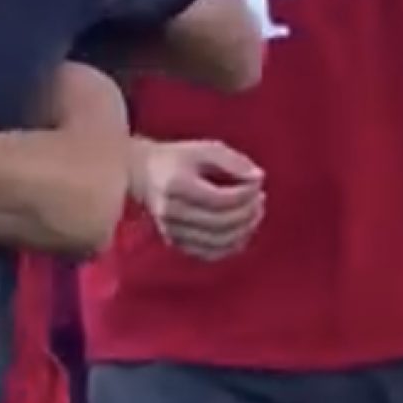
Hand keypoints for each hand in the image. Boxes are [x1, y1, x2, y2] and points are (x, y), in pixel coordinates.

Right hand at [132, 140, 264, 260]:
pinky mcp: (174, 242)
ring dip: (244, 231)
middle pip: (221, 222)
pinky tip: (241, 232)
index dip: (246, 194)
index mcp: (177, 184)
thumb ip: (233, 161)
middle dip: (248, 213)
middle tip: (260, 200)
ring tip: (254, 214)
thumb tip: (258, 178)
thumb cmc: (177, 159)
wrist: (142, 174)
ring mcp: (171, 230)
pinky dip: (230, 247)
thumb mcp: (204, 149)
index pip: (220, 199)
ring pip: (217, 242)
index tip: (257, 184)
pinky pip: (208, 253)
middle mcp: (171, 211)